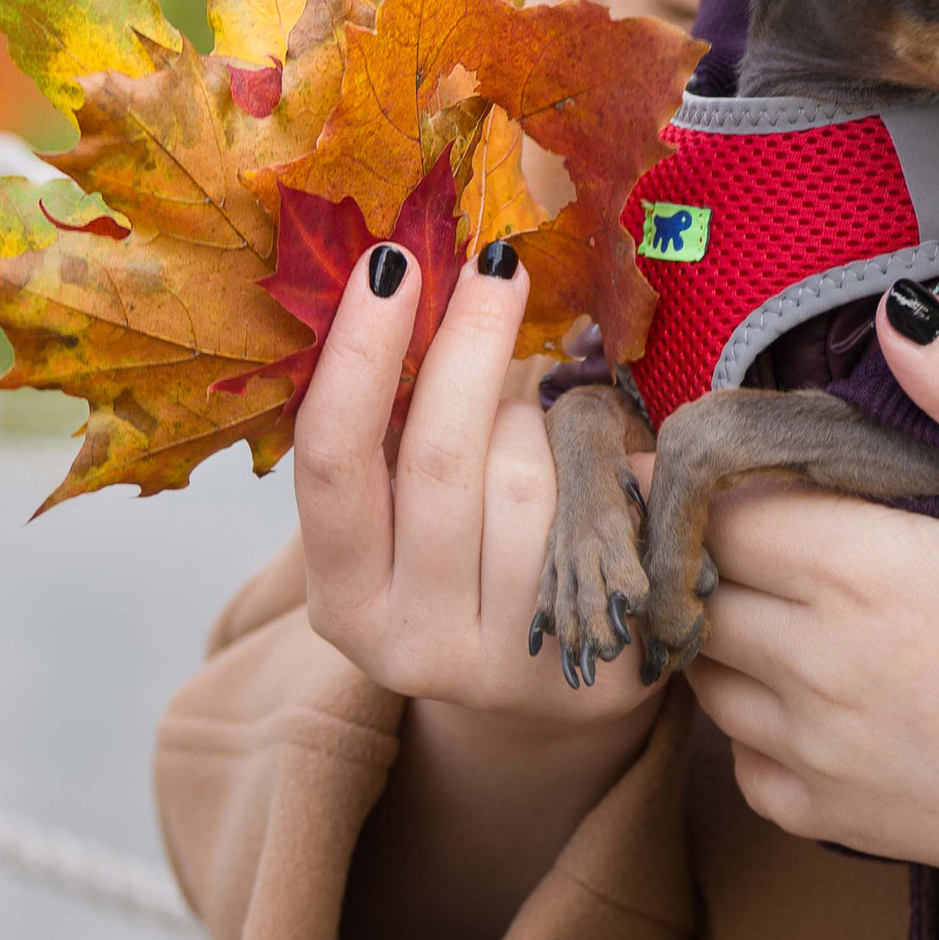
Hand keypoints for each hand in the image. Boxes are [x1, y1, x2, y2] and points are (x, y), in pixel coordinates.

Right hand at [293, 242, 658, 740]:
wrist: (553, 677)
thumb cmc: (479, 551)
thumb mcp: (415, 503)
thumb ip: (403, 422)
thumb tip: (413, 271)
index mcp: (343, 598)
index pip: (333, 461)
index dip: (360, 356)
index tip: (391, 262)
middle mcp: (405, 646)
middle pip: (440, 461)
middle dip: (470, 346)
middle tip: (497, 263)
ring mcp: (499, 667)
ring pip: (525, 482)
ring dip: (542, 418)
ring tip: (547, 419)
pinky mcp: (588, 669)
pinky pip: (596, 516)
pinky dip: (603, 463)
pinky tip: (606, 461)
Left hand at [686, 291, 938, 939]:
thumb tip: (899, 306)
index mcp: (862, 575)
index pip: (713, 507)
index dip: (696, 466)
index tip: (700, 441)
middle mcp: (816, 669)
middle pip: (691, 585)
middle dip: (692, 537)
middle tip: (721, 499)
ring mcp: (822, 756)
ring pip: (701, 675)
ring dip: (711, 620)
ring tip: (762, 579)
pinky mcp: (843, 822)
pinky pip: (741, 762)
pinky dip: (744, 717)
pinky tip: (799, 683)